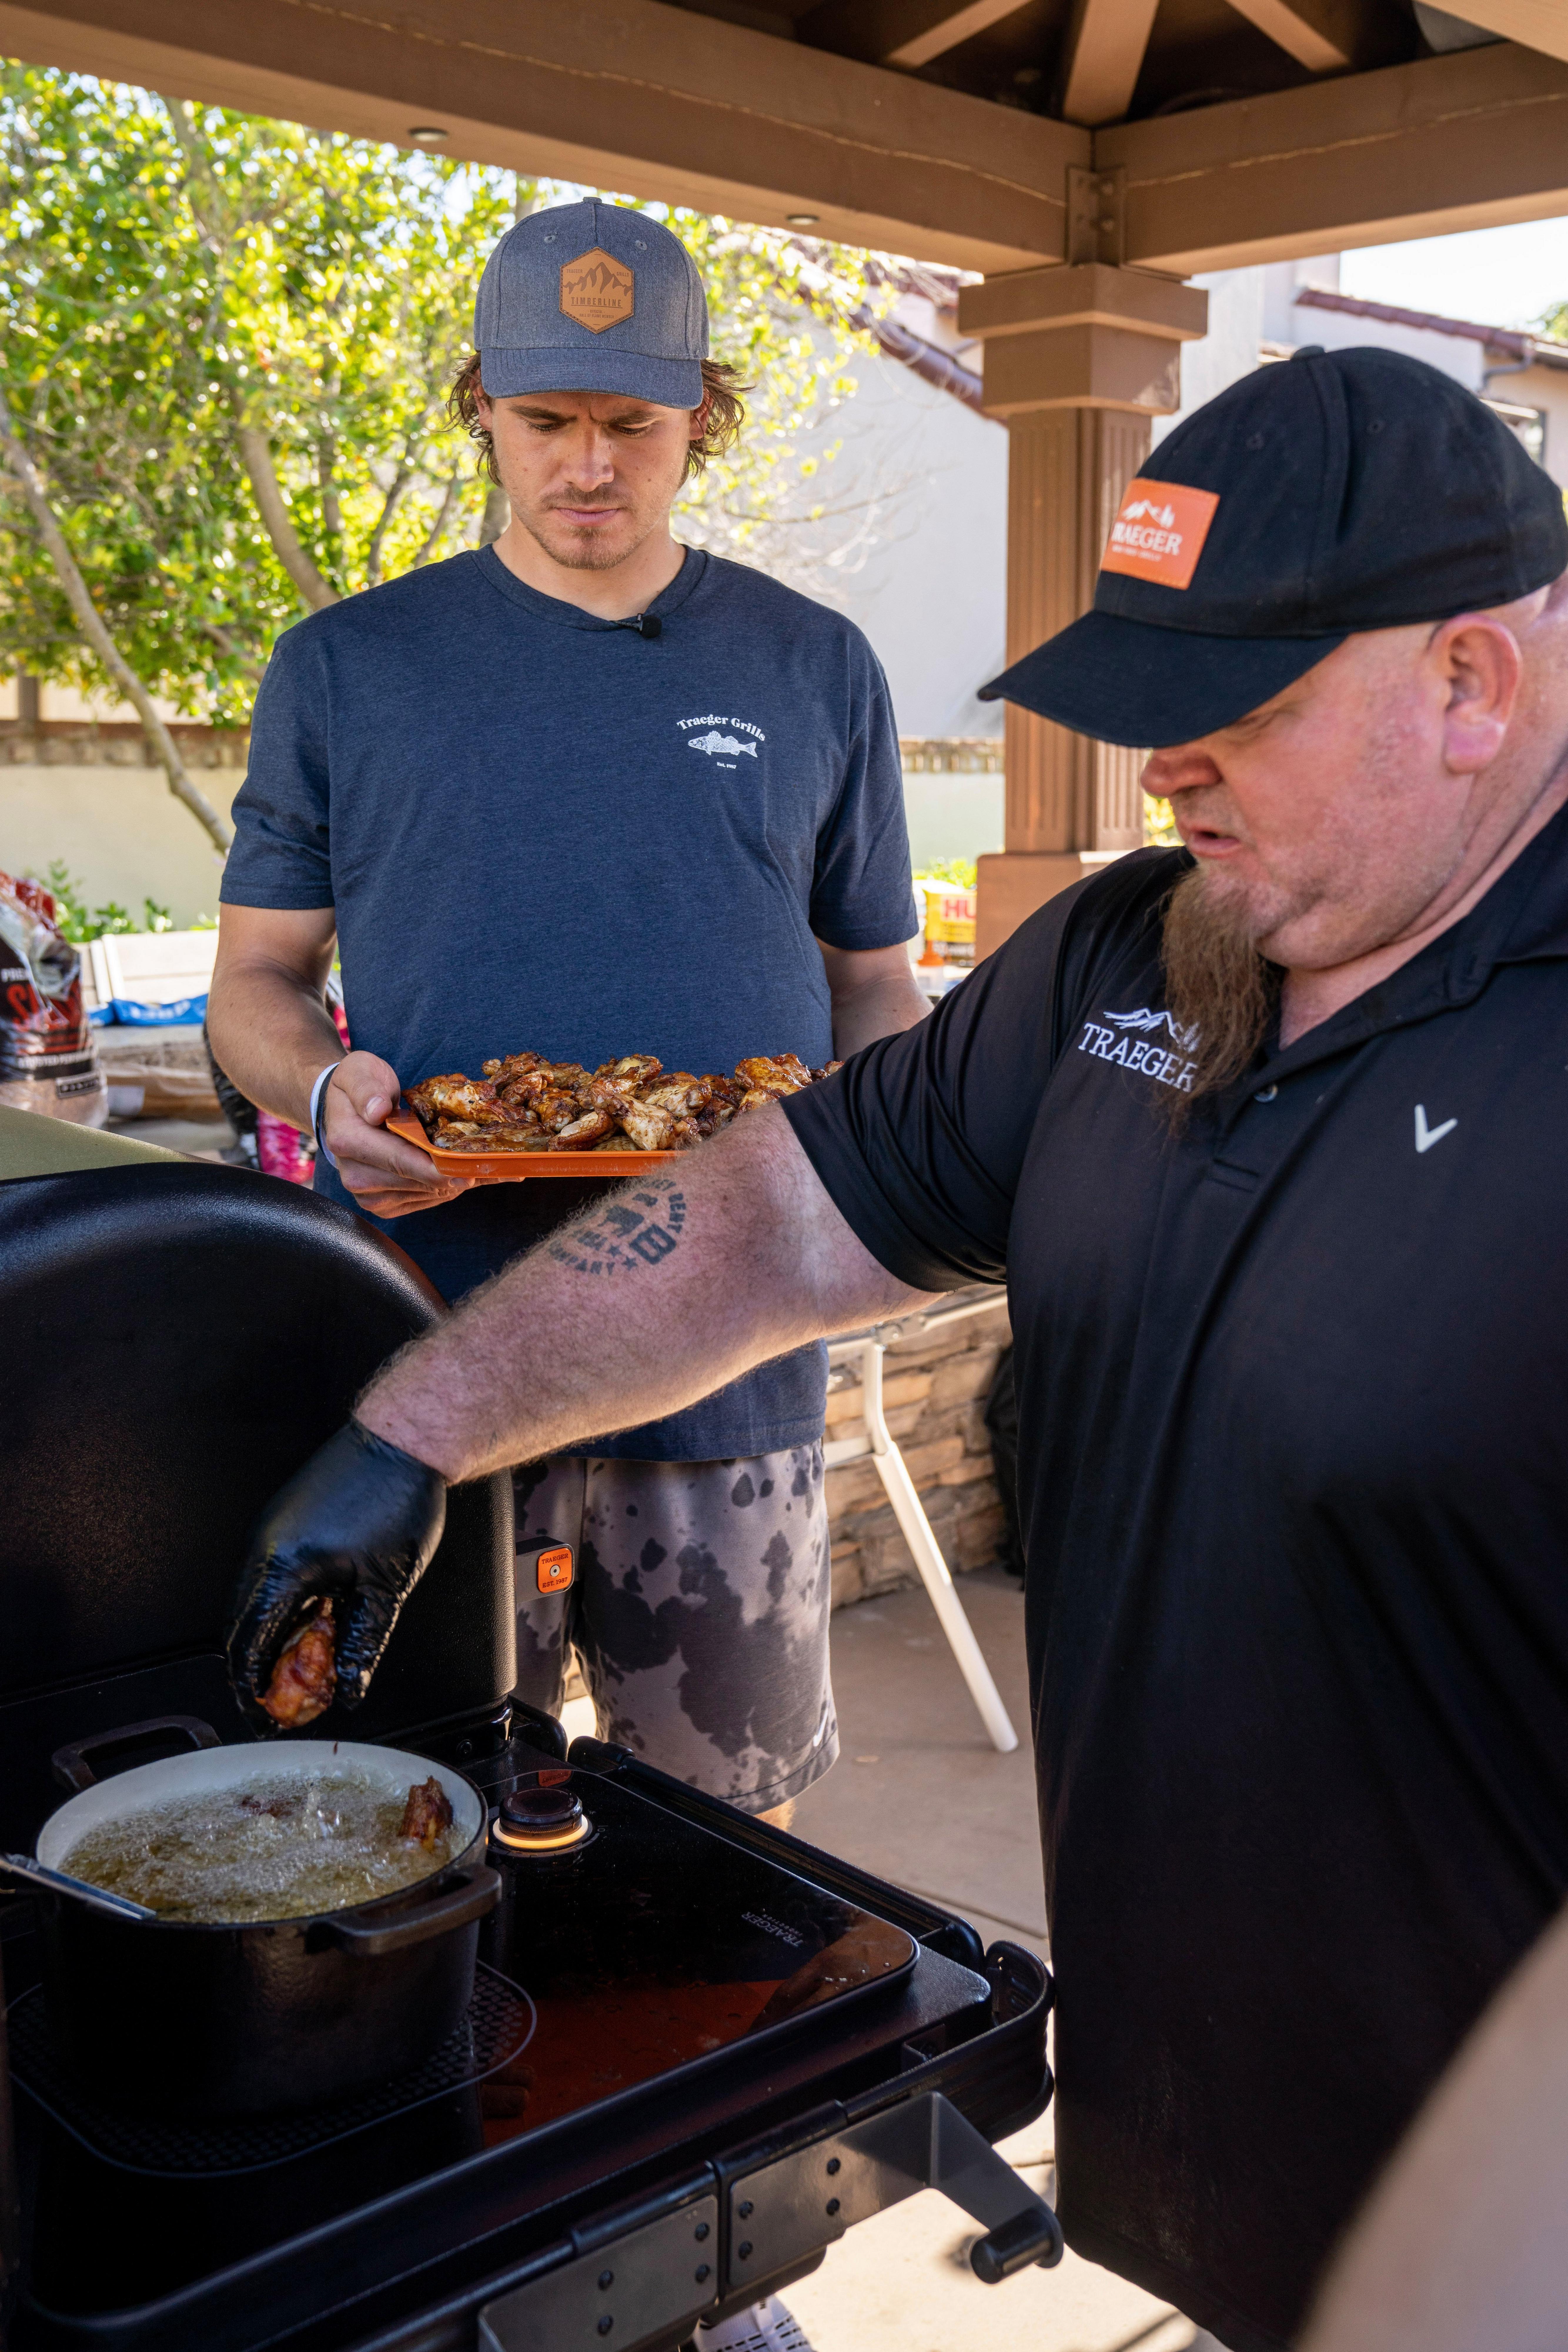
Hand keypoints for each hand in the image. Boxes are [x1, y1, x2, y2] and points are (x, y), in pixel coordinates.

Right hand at [227, 1421, 447, 1718]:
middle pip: (240, 1626)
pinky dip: (278, 1607)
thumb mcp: (386, 1587)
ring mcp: (268, 1530)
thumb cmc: (398, 1499)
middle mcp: (264, 1547)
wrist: (404, 1438)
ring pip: (251, 1601)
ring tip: (301, 1666)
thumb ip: (362, 1643)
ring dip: (269, 1638)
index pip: (250, 1644)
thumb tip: (350, 1687)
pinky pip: (264, 1575)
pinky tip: (310, 1620)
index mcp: (285, 1567)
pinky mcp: (280, 1520)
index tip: (264, 1714)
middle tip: (281, 1700)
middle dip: (256, 1669)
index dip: (252, 1687)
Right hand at [322, 1051, 473, 1218]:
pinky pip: (426, 1201)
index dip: (436, 1168)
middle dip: (455, 1173)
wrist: (342, 1110)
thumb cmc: (357, 1086)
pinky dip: (448, 1188)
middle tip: (491, 1163)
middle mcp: (356, 1176)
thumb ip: (366, 1088)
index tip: (468, 1170)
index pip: (400, 1160)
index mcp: (348, 1141)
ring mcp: (369, 1195)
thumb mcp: (358, 1071)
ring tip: (484, 1166)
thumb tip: (378, 1110)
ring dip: (457, 1182)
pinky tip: (465, 1172)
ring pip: (428, 1195)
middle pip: (418, 1183)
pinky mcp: (384, 1205)